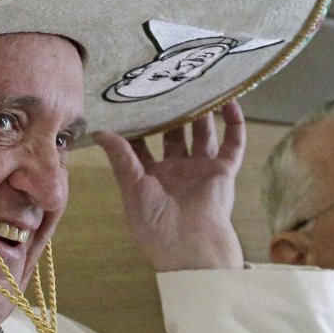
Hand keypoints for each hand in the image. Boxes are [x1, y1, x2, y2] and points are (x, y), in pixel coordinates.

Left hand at [93, 100, 245, 270]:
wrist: (190, 249)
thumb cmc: (155, 225)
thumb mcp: (131, 188)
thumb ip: (120, 157)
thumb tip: (99, 132)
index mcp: (151, 176)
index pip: (142, 143)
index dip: (137, 124)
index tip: (131, 98)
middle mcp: (176, 170)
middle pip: (174, 134)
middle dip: (171, 112)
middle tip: (166, 84)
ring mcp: (201, 170)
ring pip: (203, 133)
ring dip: (202, 111)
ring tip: (197, 83)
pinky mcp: (223, 172)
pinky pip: (233, 143)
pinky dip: (234, 123)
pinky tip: (230, 101)